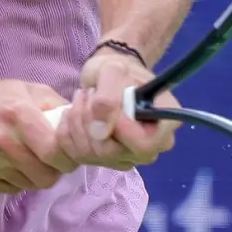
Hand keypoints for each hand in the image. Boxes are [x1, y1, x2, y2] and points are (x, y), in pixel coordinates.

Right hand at [0, 78, 77, 193]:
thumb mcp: (19, 87)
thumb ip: (51, 102)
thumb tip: (77, 118)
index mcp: (18, 114)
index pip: (56, 152)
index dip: (66, 157)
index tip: (64, 154)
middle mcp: (3, 141)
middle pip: (45, 176)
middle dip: (51, 170)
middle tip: (45, 159)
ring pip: (28, 185)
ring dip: (31, 175)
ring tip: (22, 158)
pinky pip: (8, 189)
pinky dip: (12, 180)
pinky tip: (4, 163)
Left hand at [55, 51, 179, 170]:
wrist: (110, 76)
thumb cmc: (120, 71)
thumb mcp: (113, 70)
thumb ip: (108, 97)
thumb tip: (100, 132)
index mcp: (164, 126)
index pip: (143, 145)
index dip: (120, 129)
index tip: (106, 105)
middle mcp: (150, 149)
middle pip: (113, 153)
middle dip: (91, 121)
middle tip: (88, 94)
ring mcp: (127, 157)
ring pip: (92, 155)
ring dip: (77, 121)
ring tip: (83, 98)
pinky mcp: (105, 160)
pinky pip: (77, 155)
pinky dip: (68, 131)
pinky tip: (74, 113)